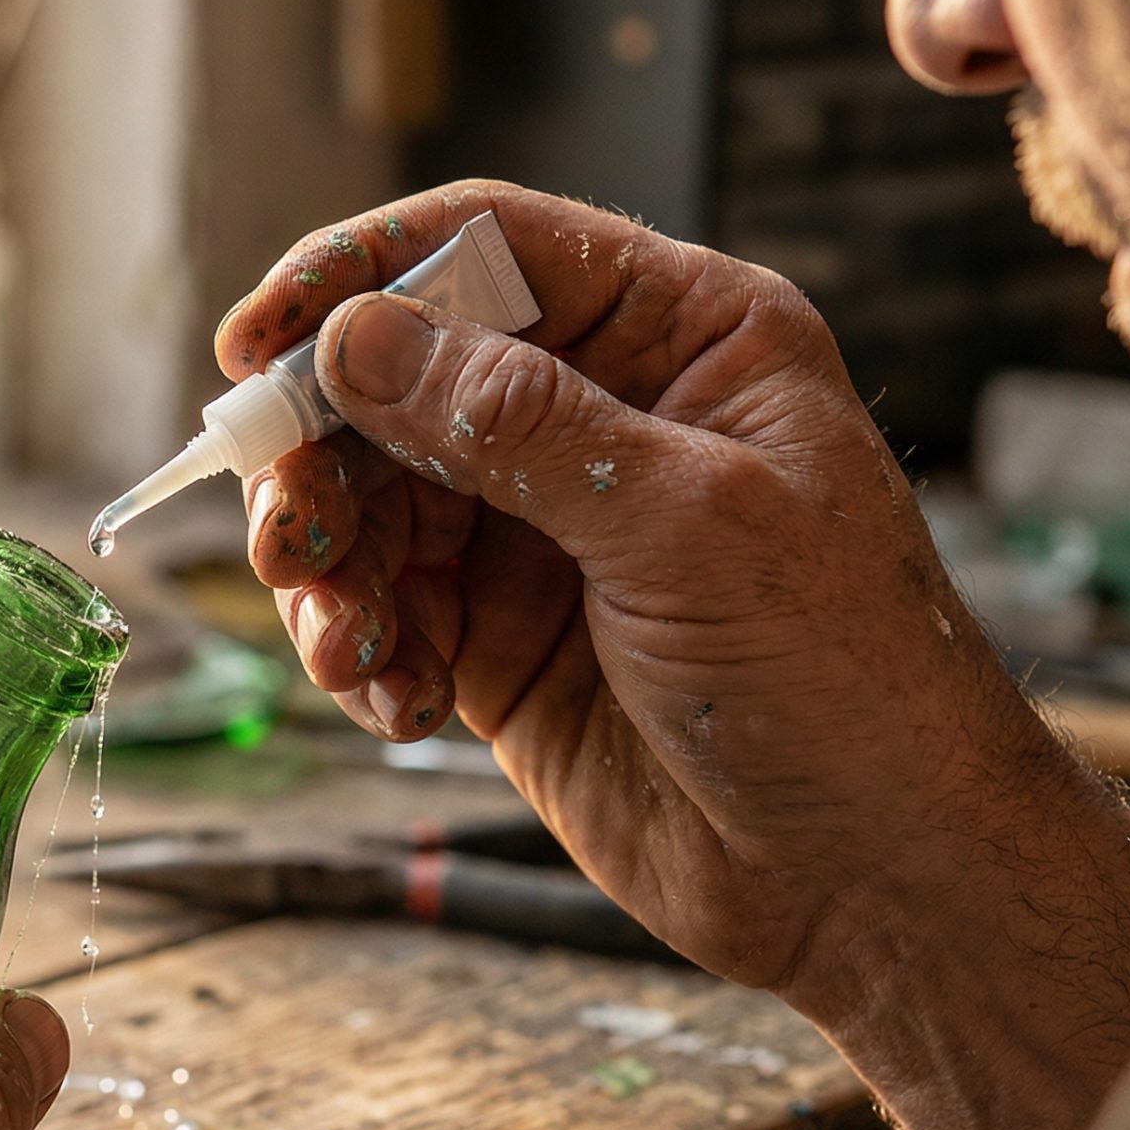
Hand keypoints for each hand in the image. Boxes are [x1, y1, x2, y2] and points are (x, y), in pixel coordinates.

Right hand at [221, 179, 1070, 994]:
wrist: (875, 879)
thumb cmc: (842, 680)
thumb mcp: (686, 527)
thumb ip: (515, 427)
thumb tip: (358, 341)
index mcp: (680, 338)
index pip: (488, 250)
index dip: (357, 278)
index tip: (254, 344)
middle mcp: (601, 419)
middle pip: (397, 382)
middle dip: (321, 458)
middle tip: (288, 538)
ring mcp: (545, 532)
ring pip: (372, 504)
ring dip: (331, 572)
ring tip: (348, 648)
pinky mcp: (502, 641)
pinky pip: (385, 612)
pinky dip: (365, 654)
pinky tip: (402, 706)